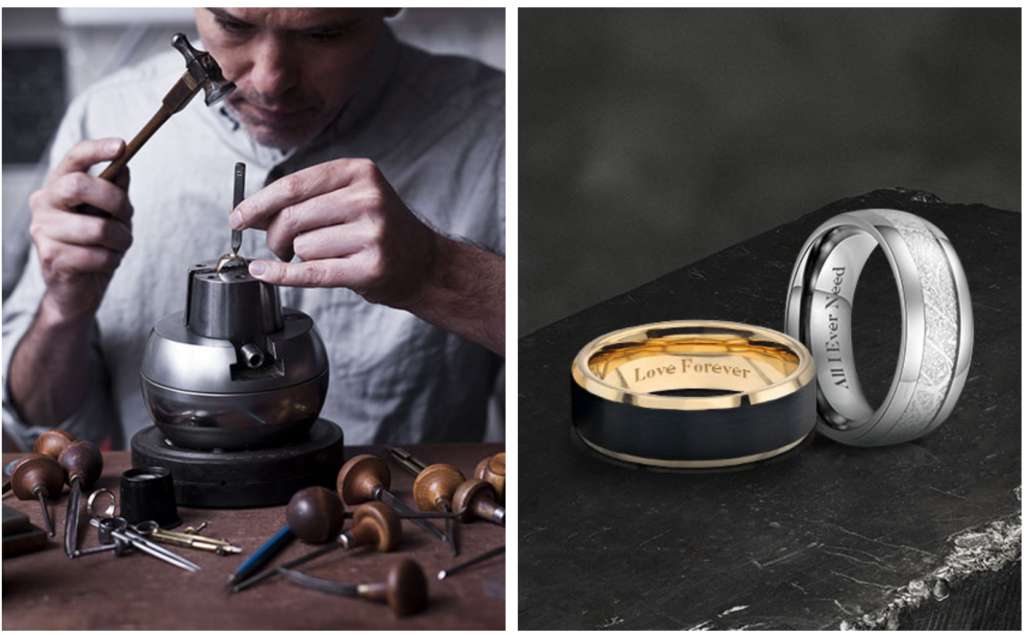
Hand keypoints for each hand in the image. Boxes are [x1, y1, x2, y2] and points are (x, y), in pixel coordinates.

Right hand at [28, 139, 133, 319]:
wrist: (76, 289)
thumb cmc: (93, 247)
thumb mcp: (110, 215)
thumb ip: (115, 191)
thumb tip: (124, 166)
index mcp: (58, 186)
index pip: (73, 158)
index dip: (97, 149)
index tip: (122, 145)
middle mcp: (44, 203)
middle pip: (81, 185)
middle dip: (116, 201)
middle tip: (127, 216)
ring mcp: (43, 230)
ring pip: (98, 227)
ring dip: (121, 239)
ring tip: (117, 246)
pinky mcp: (51, 257)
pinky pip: (98, 255)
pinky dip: (112, 260)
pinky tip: (103, 262)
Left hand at [231, 158, 437, 308]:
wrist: (425, 263)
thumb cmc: (381, 230)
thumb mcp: (352, 197)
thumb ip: (306, 199)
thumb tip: (249, 213)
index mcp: (359, 172)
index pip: (293, 185)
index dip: (258, 203)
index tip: (238, 216)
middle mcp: (368, 199)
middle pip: (292, 217)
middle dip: (274, 236)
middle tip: (279, 246)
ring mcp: (372, 234)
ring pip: (302, 246)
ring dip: (296, 257)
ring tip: (317, 257)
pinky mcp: (371, 268)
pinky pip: (311, 272)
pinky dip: (281, 275)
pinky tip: (266, 273)